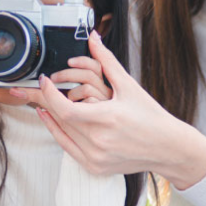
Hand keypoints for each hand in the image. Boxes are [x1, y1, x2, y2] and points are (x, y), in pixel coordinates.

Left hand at [12, 32, 205, 185]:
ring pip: (62, 133)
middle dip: (45, 100)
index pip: (66, 108)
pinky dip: (57, 132)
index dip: (49, 94)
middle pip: (60, 119)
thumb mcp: (128, 86)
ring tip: (41, 100)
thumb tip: (93, 38)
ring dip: (49, 115)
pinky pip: (67, 148)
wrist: (167, 148)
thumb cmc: (151, 117)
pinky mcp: (94, 167)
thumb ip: (106, 60)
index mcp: (107, 119)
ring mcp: (96, 157)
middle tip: (37, 88)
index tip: (44, 80)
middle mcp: (99, 141)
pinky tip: (49, 119)